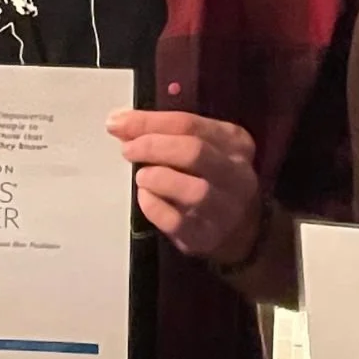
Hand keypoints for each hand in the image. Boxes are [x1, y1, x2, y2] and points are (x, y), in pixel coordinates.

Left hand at [107, 110, 260, 263]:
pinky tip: (146, 197)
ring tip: (141, 176)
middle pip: (194, 151)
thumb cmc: (211, 178)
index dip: (149, 121)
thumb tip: (121, 123)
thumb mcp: (202, 145)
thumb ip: (167, 132)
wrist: (240, 230)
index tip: (118, 122)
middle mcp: (236, 174)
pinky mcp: (206, 237)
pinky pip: (176, 221)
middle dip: (153, 146)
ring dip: (158, 178)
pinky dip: (154, 206)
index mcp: (235, 142)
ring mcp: (224, 209)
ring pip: (193, 191)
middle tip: (128, 150)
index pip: (189, 124)